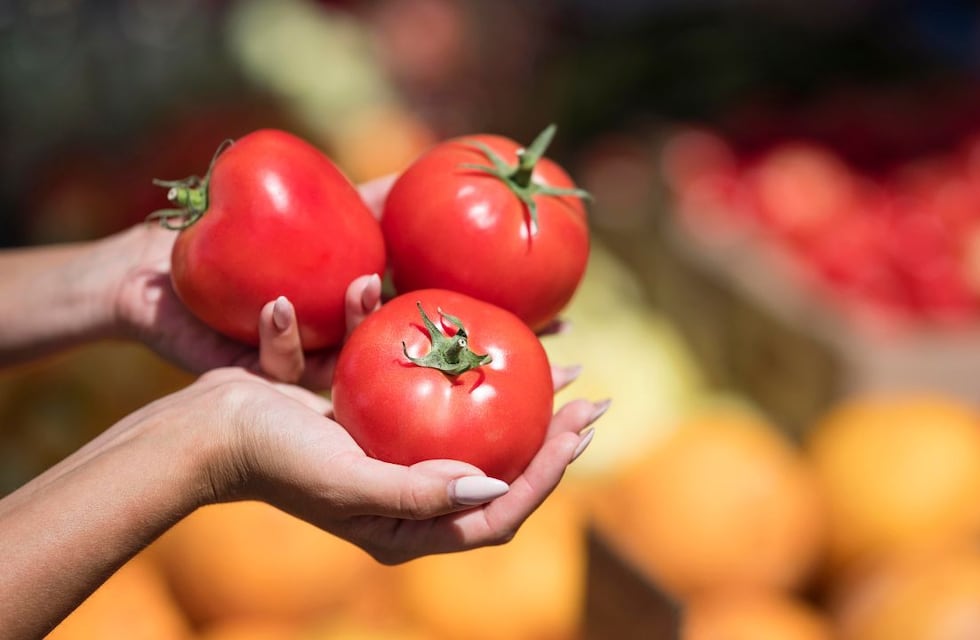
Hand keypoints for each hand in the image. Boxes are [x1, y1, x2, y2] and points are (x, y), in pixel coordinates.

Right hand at [197, 367, 605, 563]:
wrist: (209, 426)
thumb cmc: (274, 459)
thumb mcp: (347, 482)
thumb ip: (417, 491)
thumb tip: (493, 485)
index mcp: (408, 525)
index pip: (499, 511)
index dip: (549, 474)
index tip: (583, 428)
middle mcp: (408, 492)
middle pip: (498, 468)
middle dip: (549, 434)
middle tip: (591, 396)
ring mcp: (392, 452)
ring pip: (472, 424)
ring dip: (513, 393)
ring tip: (560, 359)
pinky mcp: (374, 415)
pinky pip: (426, 388)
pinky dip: (449, 360)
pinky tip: (472, 327)